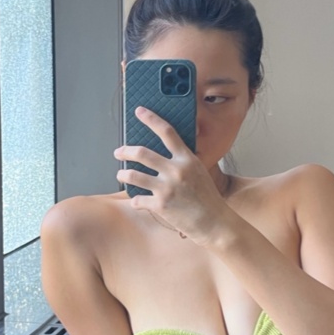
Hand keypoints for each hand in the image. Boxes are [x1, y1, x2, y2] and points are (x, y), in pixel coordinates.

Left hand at [114, 107, 228, 244]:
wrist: (215, 223)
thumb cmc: (208, 199)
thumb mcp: (199, 173)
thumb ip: (182, 162)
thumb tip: (163, 155)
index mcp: (187, 159)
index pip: (167, 132)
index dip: (151, 119)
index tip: (139, 111)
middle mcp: (176, 171)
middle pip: (142, 153)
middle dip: (125, 151)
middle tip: (119, 152)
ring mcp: (167, 188)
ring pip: (134, 175)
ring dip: (123, 174)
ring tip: (120, 174)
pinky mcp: (160, 205)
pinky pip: (138, 200)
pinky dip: (135, 200)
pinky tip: (136, 201)